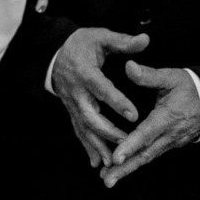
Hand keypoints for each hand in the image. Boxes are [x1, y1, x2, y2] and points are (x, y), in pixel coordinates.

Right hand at [51, 28, 149, 167]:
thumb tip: (145, 40)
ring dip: (97, 145)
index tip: (134, 115)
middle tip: (127, 142)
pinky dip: (87, 147)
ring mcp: (71, 103)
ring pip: (83, 127)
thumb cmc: (82, 44)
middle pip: (89, 115)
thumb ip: (122, 41)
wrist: (54, 53)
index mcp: (84, 71)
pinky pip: (78, 130)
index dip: (116, 101)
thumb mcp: (100, 36)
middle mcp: (75, 90)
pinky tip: (97, 162)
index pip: (100, 88)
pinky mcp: (71, 110)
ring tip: (112, 162)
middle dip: (108, 131)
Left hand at [99, 62, 199, 187]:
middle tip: (107, 180)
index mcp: (167, 118)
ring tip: (109, 179)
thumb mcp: (171, 78)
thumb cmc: (189, 88)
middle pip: (145, 154)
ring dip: (128, 169)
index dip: (130, 146)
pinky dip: (136, 163)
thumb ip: (149, 75)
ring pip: (147, 158)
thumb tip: (129, 67)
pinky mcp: (168, 144)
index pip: (146, 134)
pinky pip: (150, 155)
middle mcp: (169, 135)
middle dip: (125, 168)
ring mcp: (170, 142)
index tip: (116, 157)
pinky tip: (121, 169)